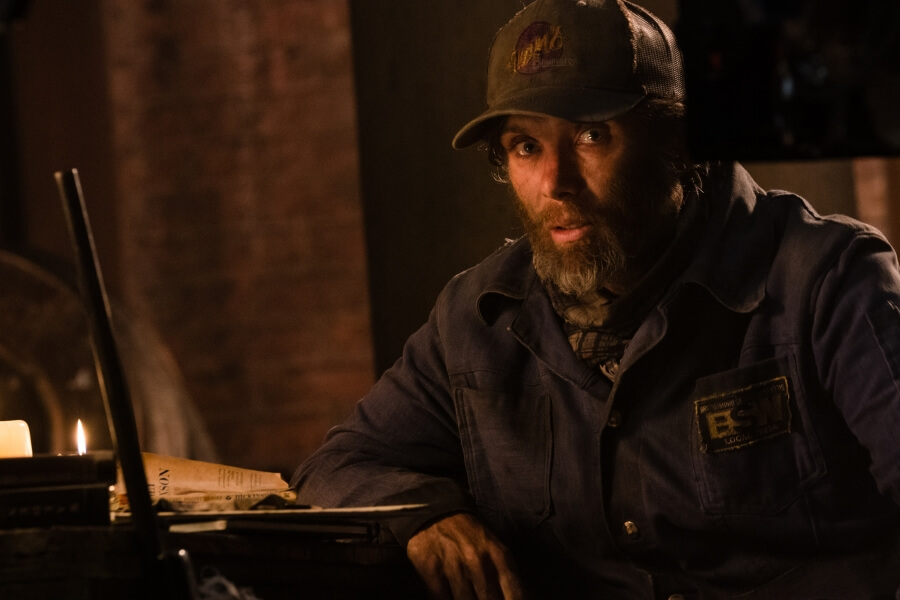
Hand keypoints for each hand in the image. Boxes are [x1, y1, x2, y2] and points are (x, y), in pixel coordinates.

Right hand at [406, 512, 526, 599]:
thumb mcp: (496, 551)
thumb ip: (508, 577)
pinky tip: (451, 596)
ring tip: (469, 596)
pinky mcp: (431, 570)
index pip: (515, 595)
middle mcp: (478, 562)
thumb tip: (519, 599)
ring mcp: (453, 567)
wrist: (437, 513)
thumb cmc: (470, 538)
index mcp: (499, 557)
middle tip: (485, 598)